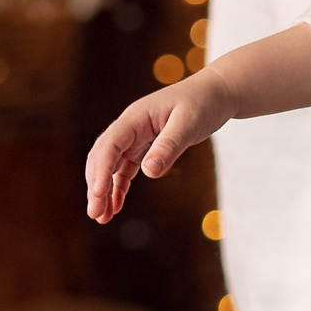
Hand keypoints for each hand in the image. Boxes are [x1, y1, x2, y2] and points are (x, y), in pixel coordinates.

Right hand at [85, 72, 230, 222]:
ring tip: (101, 216)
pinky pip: (125, 169)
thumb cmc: (203, 103)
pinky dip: (118, 187)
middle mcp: (130, 126)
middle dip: (96, 185)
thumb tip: (149, 172)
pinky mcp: (145, 147)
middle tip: (95, 213)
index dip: (101, 169)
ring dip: (103, 189)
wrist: (216, 93)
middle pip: (103, 156)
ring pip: (110, 165)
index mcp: (136, 116)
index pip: (110, 144)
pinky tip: (116, 206)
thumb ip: (169, 145)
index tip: (98, 193)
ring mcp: (135, 137)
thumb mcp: (189, 123)